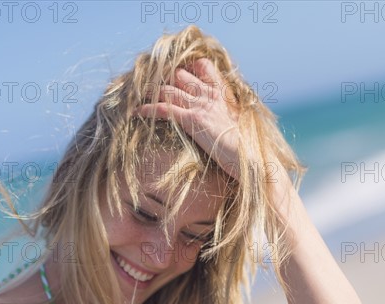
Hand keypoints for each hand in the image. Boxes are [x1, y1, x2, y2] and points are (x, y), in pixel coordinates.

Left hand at [136, 58, 242, 179]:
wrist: (248, 156)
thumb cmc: (245, 146)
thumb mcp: (238, 123)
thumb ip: (226, 114)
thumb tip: (219, 118)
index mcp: (222, 93)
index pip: (202, 66)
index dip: (187, 66)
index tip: (174, 72)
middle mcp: (210, 94)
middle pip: (179, 75)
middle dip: (162, 77)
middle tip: (148, 84)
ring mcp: (200, 105)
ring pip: (167, 89)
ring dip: (149, 91)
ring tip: (136, 94)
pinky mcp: (192, 119)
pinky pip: (162, 109)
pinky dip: (146, 109)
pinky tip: (135, 112)